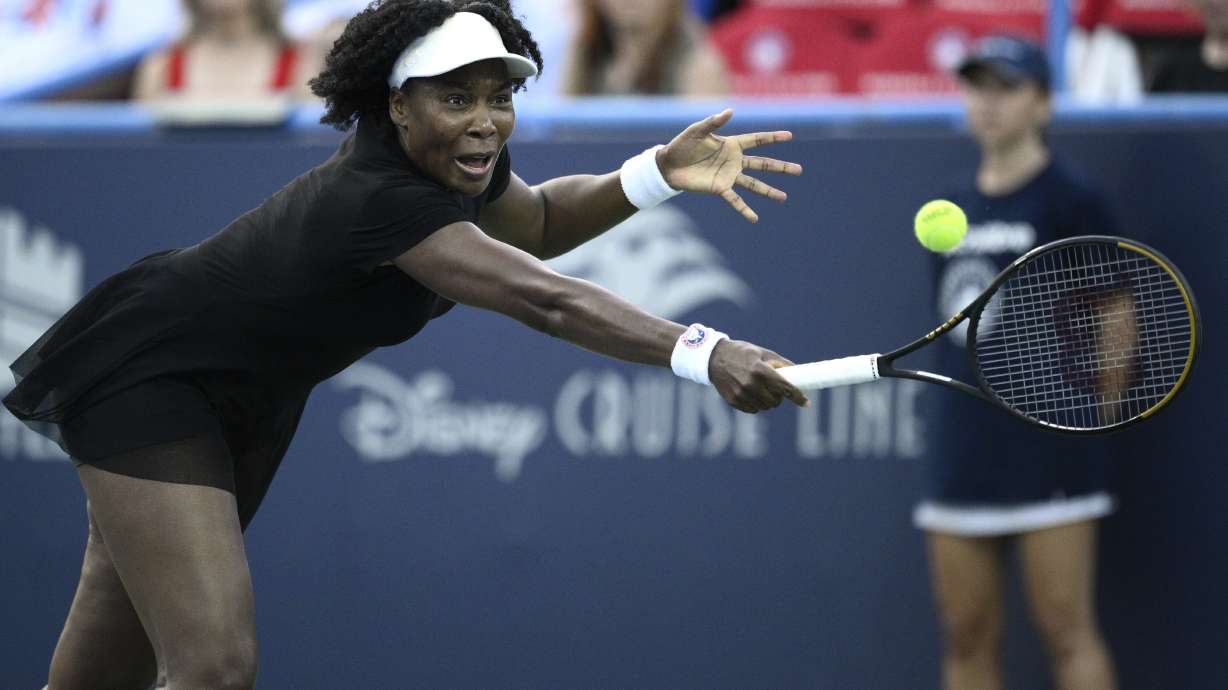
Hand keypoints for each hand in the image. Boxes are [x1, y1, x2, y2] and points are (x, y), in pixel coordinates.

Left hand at [658, 109, 802, 222]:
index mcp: (731, 144)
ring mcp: (729, 176)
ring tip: (783, 197)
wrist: (668, 165)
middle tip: (799, 170)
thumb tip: (730, 111)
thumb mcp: (697, 130)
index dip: (772, 138)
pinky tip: (755, 218)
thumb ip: (713, 122)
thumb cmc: (682, 144)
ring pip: (754, 184)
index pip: (756, 140)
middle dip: (780, 167)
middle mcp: (734, 161)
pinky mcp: (720, 189)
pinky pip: (735, 200)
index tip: (790, 136)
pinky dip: (744, 209)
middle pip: (762, 164)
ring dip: (768, 191)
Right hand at [708, 340, 808, 412]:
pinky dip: (756, 404)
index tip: (806, 403)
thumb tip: (799, 373)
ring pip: (765, 407)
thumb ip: (781, 363)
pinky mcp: (733, 401)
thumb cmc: (741, 353)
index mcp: (760, 370)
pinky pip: (753, 409)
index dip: (797, 396)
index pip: (784, 388)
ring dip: (768, 401)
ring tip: (761, 389)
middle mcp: (751, 384)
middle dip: (779, 396)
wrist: (713, 358)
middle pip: (775, 401)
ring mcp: (741, 394)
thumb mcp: (762, 352)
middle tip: (776, 389)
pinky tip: (751, 393)